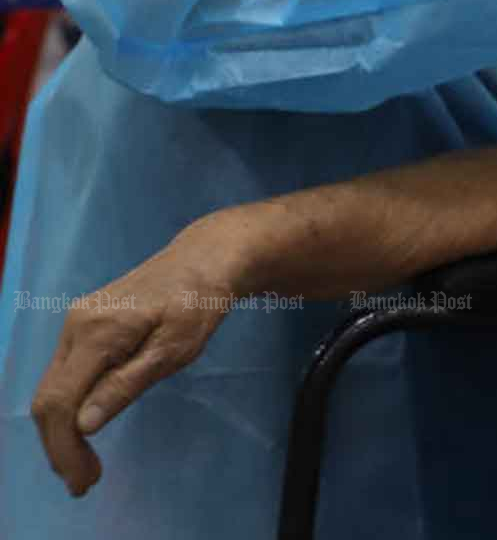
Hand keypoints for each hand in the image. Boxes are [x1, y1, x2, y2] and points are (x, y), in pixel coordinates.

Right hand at [30, 225, 244, 496]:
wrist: (204, 259)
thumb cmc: (199, 303)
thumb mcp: (174, 350)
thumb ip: (127, 384)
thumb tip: (84, 425)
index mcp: (96, 331)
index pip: (59, 401)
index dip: (63, 447)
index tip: (82, 480)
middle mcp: (75, 325)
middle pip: (48, 398)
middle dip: (61, 446)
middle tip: (86, 481)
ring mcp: (76, 322)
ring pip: (53, 387)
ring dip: (64, 429)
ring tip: (88, 465)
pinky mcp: (84, 324)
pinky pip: (66, 373)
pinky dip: (72, 405)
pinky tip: (89, 426)